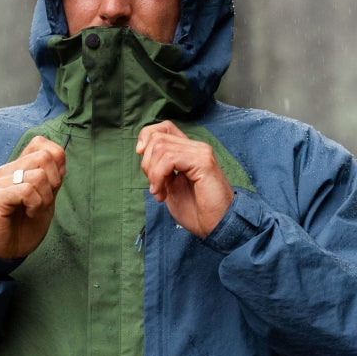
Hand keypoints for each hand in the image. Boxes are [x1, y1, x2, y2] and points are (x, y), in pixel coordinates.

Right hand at [0, 136, 66, 259]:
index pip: (40, 142)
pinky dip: (35, 205)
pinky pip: (27, 191)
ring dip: (44, 198)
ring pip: (38, 176)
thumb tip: (60, 157)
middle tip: (43, 201)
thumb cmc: (25, 225)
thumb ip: (52, 178)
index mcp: (20, 167)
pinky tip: (29, 213)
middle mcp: (9, 169)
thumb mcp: (46, 199)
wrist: (7, 250)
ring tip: (34, 210)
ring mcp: (1, 181)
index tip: (52, 185)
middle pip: (44, 157)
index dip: (56, 162)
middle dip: (53, 183)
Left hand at [136, 121, 233, 239]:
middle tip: (155, 186)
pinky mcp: (203, 162)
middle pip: (158, 137)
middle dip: (147, 163)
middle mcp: (196, 147)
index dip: (147, 136)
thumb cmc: (196, 211)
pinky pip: (170, 158)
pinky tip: (163, 193)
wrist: (216, 227)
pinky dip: (159, 176)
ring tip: (160, 193)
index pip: (164, 127)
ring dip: (153, 173)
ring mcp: (201, 152)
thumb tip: (142, 151)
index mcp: (188, 151)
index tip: (140, 156)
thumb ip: (160, 168)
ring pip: (161, 146)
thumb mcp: (170, 185)